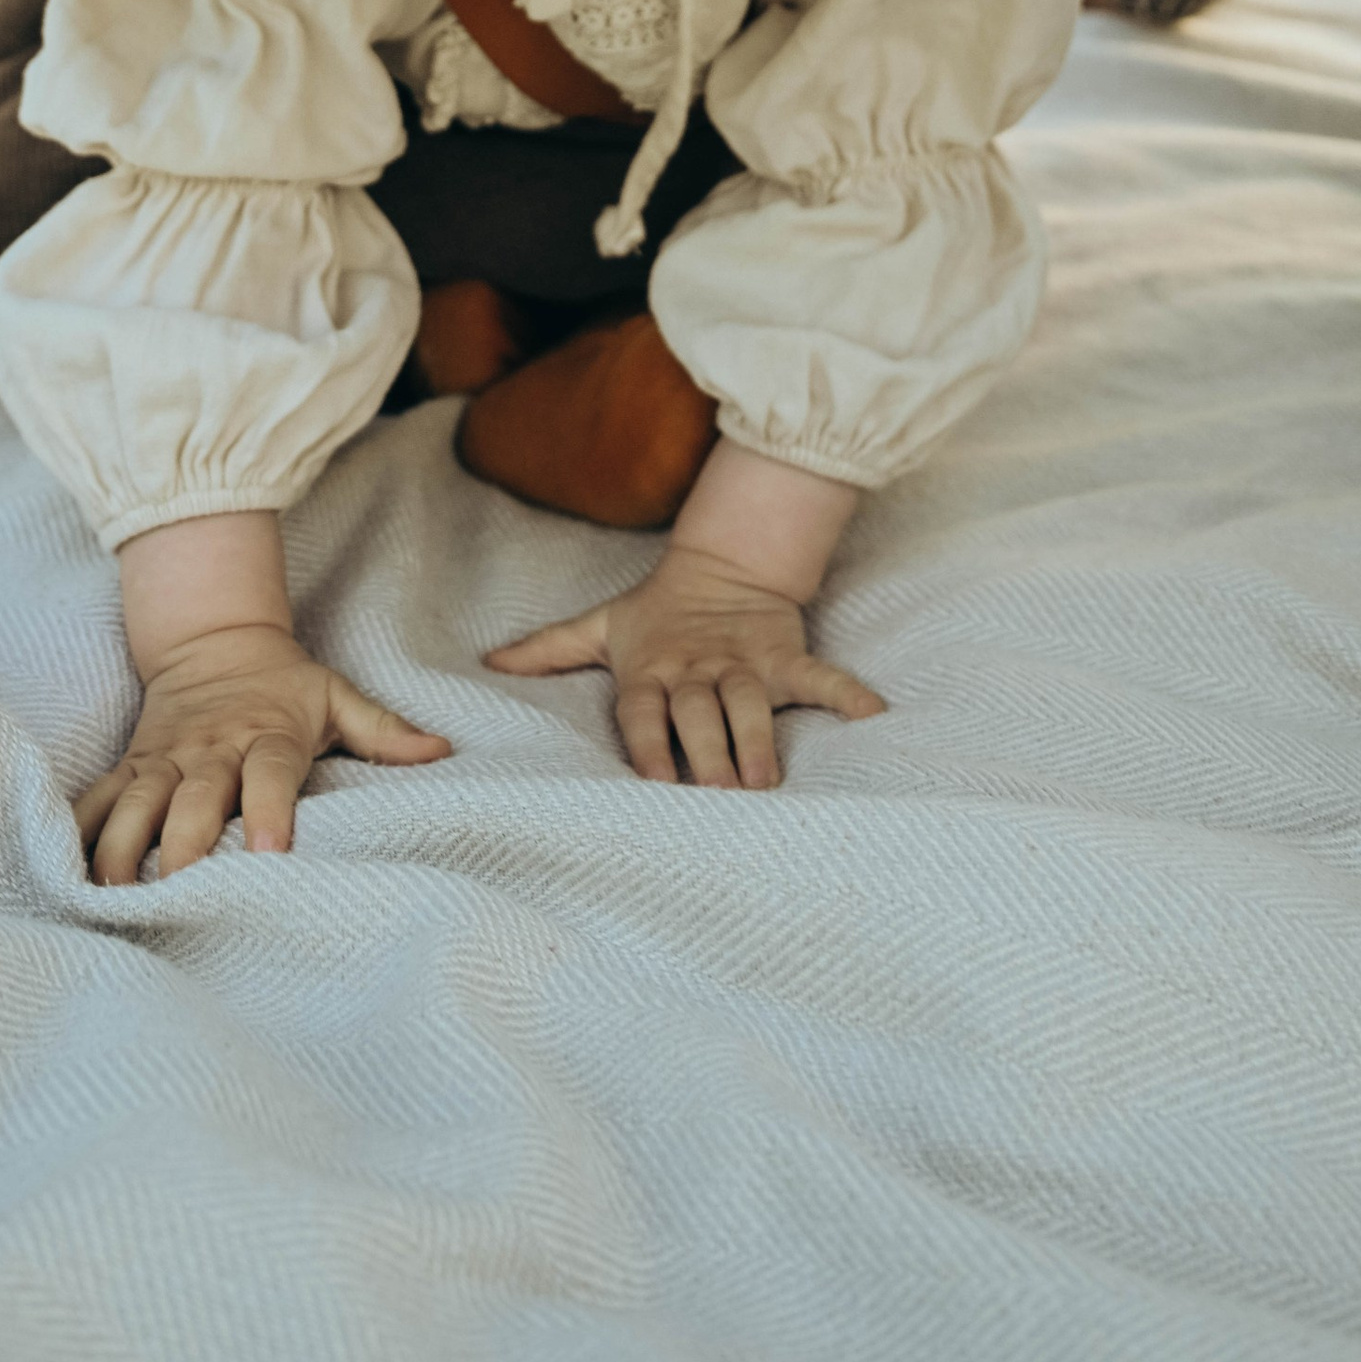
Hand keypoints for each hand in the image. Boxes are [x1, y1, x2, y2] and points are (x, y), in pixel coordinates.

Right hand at [77, 620, 449, 880]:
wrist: (213, 639)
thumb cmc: (285, 685)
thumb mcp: (336, 696)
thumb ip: (384, 730)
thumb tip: (442, 751)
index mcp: (266, 734)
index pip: (269, 773)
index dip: (270, 810)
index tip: (272, 853)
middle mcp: (212, 749)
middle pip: (195, 797)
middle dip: (185, 843)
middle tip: (180, 890)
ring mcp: (165, 758)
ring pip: (138, 801)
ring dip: (124, 846)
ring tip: (116, 893)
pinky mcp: (131, 764)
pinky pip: (99, 798)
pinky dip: (82, 832)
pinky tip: (68, 873)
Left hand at [487, 541, 884, 788]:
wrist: (723, 563)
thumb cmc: (655, 612)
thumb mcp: (601, 627)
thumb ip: (548, 649)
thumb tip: (487, 664)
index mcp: (649, 669)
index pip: (645, 713)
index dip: (650, 745)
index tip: (657, 785)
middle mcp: (695, 669)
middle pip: (697, 714)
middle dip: (706, 754)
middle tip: (717, 798)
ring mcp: (742, 662)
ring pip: (749, 704)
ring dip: (758, 740)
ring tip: (765, 783)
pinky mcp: (784, 656)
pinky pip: (817, 678)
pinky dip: (845, 694)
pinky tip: (873, 716)